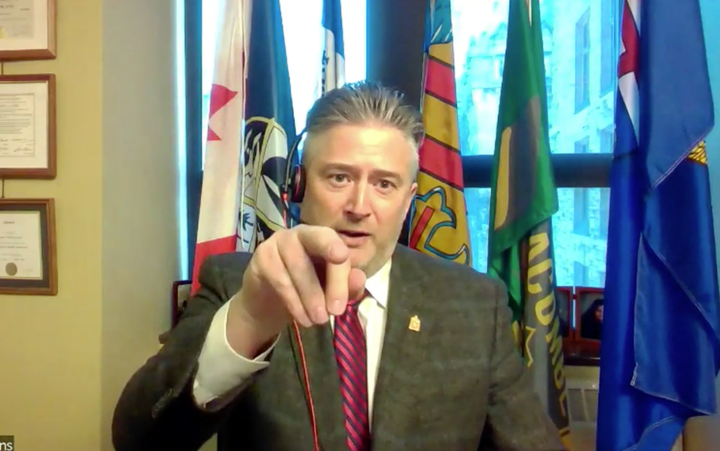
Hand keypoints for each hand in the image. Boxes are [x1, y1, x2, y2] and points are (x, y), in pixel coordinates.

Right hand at [227, 225, 365, 355]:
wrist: (268, 302)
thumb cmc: (306, 290)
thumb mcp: (331, 291)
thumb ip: (348, 285)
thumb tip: (359, 278)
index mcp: (322, 236)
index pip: (336, 244)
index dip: (342, 272)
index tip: (343, 294)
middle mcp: (300, 232)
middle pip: (317, 240)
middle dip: (331, 277)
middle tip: (336, 311)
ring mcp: (278, 241)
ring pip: (298, 266)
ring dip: (311, 298)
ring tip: (319, 321)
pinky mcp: (262, 256)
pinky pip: (280, 279)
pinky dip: (294, 302)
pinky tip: (302, 318)